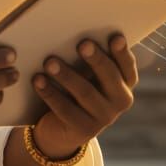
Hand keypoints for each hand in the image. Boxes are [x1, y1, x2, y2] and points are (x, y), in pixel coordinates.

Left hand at [29, 34, 137, 158]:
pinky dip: (50, 93)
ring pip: (85, 93)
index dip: (122, 53)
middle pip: (110, 77)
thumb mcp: (87, 75)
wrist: (62, 129)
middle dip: (96, 59)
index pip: (128, 66)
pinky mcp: (83, 130)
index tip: (115, 37)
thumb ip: (89, 59)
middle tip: (82, 44)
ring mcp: (104, 118)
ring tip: (50, 62)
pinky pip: (65, 109)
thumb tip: (74, 35)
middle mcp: (120, 101)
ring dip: (66, 75)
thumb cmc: (76, 90)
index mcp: (125, 83)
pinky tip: (38, 80)